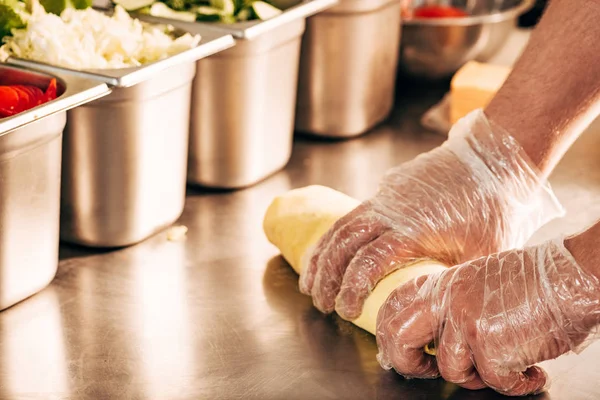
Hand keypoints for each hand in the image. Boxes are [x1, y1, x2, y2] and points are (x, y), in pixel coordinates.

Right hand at [299, 109, 563, 319]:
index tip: (346, 311)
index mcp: (412, 230)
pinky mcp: (388, 188)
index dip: (351, 289)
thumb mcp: (481, 255)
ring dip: (322, 256)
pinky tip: (333, 251)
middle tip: (321, 303)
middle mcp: (390, 211)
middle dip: (326, 276)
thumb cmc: (495, 209)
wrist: (497, 159)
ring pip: (341, 226)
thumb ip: (449, 281)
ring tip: (311, 281)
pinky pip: (353, 213)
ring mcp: (386, 196)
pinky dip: (336, 236)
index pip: (367, 263)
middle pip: (343, 244)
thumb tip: (429, 309)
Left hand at [375, 238, 599, 395]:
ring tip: (504, 365)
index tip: (399, 352)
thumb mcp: (478, 281)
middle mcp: (448, 299)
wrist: (571, 277)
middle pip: (398, 336)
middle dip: (407, 364)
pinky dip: (515, 385)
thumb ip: (452, 303)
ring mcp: (466, 321)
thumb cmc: (532, 282)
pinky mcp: (490, 344)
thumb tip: (435, 338)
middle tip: (426, 372)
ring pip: (450, 370)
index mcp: (443, 283)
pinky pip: (492, 382)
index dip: (388, 334)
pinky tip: (531, 371)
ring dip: (478, 377)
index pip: (393, 306)